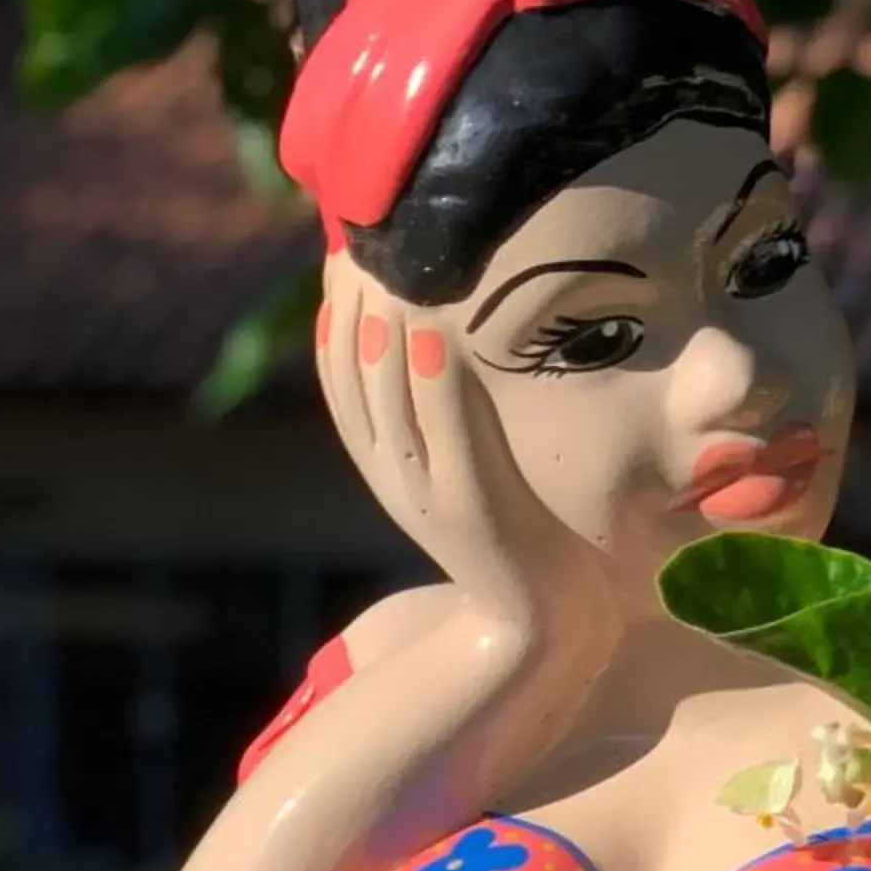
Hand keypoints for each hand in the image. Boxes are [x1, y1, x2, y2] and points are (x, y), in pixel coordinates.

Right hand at [319, 257, 617, 652]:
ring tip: (383, 269)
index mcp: (385, 467)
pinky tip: (431, 331)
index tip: (345, 253)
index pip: (339, 379)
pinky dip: (433, 382)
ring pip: (387, 399)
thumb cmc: (517, 540)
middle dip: (350, 305)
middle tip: (356, 239)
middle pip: (353, 378)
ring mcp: (424, 495)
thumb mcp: (465, 472)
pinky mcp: (468, 510)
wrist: (536, 631)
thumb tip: (442, 340)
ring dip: (382, 329)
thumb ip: (449, 420)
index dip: (334, 314)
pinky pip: (444, 434)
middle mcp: (392, 477)